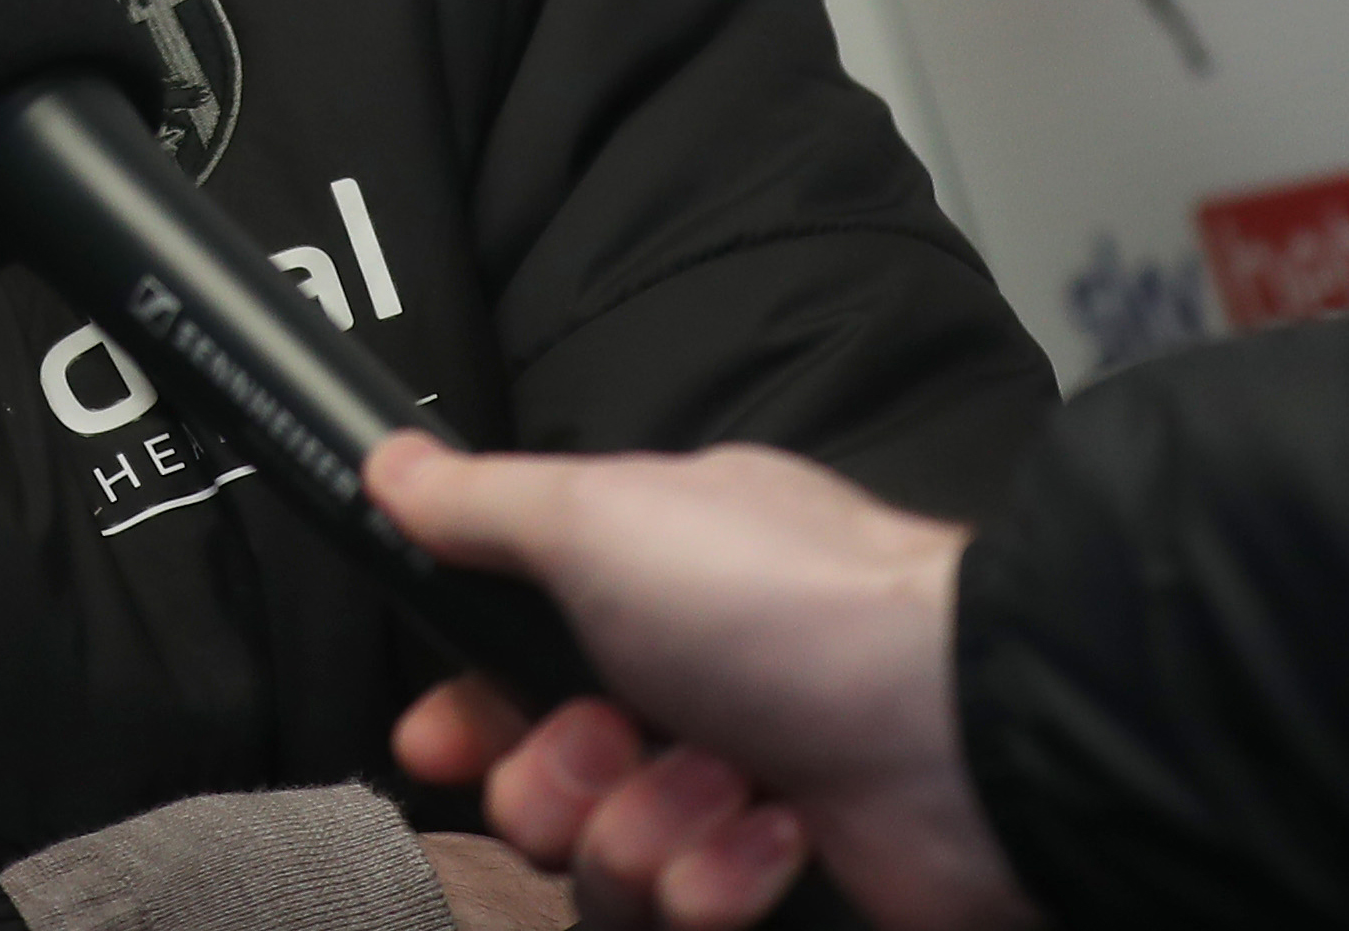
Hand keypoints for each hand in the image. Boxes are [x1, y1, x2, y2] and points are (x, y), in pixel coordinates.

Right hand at [366, 436, 1039, 930]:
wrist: (960, 736)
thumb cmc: (780, 602)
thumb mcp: (597, 515)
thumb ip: (478, 502)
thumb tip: (388, 462)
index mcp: (640, 587)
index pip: (508, 668)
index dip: (463, 713)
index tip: (434, 738)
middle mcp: (684, 691)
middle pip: (538, 780)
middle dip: (554, 779)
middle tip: (608, 746)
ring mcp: (735, 795)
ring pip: (602, 861)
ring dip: (645, 828)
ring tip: (722, 786)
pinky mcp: (776, 887)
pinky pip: (684, 917)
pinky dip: (722, 880)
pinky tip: (777, 837)